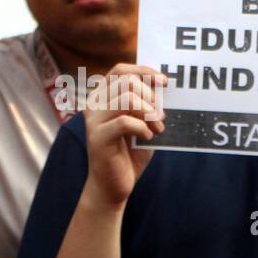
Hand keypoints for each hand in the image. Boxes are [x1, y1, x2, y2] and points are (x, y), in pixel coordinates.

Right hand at [82, 64, 166, 208]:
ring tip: (157, 127)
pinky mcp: (98, 138)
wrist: (113, 187)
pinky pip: (125, 122)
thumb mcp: (140, 123)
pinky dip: (142, 128)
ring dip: (149, 112)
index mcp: (102, 97)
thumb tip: (163, 85)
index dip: (144, 71)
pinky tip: (148, 137)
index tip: (164, 81)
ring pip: (126, 99)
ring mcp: (94, 121)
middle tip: (160, 115)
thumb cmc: (128, 154)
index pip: (120, 70)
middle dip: (150, 96)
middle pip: (126, 81)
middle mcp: (94, 105)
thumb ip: (145, 104)